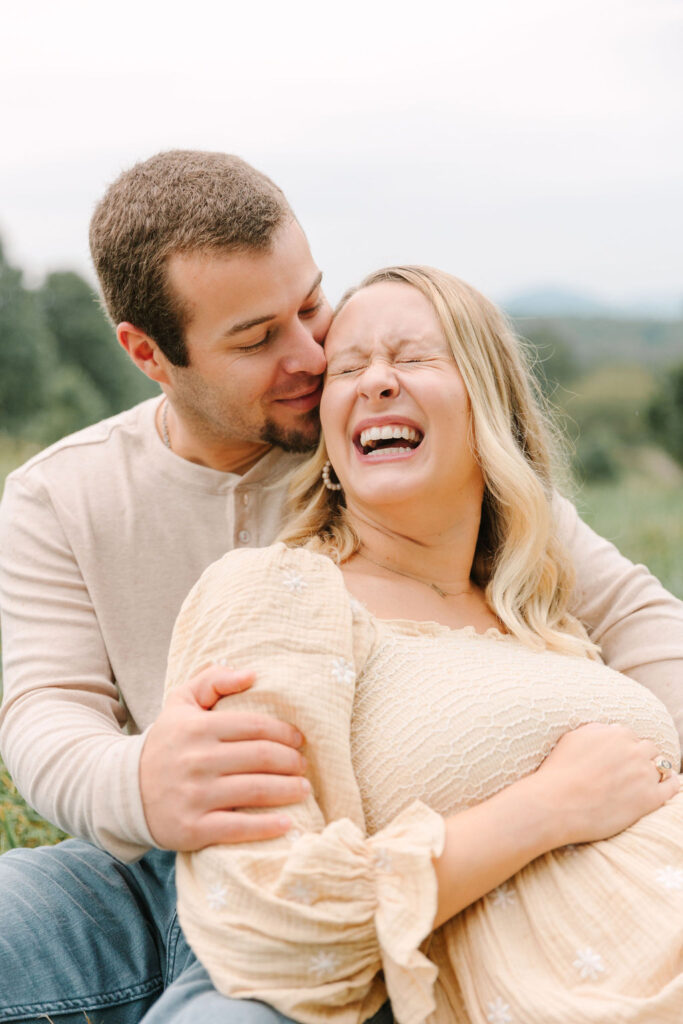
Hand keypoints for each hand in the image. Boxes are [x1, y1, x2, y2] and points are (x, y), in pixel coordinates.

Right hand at [140, 664, 308, 850]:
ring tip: (304, 789)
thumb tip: (252, 674)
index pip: (256, 726)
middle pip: (262, 758)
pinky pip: (238, 828)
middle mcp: (197, 760)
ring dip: (289, 790)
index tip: (300, 740)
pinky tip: (288, 823)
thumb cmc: (167, 742)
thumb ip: (213, 680)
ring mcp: (195, 796)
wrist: (125, 791)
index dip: (285, 733)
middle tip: (304, 765)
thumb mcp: (181, 703)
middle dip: (292, 762)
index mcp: (198, 727)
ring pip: (256, 791)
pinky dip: (268, 827)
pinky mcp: (193, 829)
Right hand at [530, 722, 679, 847]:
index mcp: (616, 734)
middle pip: (649, 748)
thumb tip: (609, 730)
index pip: (630, 736)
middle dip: (641, 757)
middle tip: (630, 770)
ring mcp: (644, 774)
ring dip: (654, 771)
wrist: (557, 803)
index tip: (618, 758)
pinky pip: (672, 787)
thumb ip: (595, 730)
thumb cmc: (559, 772)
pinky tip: (669, 785)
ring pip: (661, 766)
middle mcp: (634, 750)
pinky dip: (672, 784)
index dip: (624, 747)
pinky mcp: (650, 799)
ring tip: (645, 780)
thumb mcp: (573, 738)